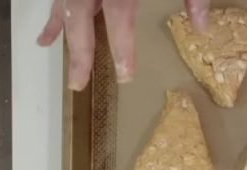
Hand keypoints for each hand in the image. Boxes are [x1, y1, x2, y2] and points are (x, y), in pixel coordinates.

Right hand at [38, 0, 209, 90]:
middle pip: (79, 19)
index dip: (120, 48)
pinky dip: (53, 17)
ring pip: (65, 8)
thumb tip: (203, 27)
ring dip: (61, 35)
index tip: (124, 76)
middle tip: (79, 83)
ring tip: (57, 63)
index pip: (118, 19)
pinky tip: (44, 38)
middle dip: (79, 53)